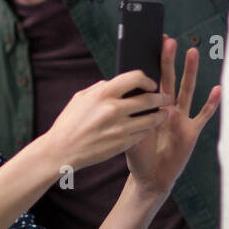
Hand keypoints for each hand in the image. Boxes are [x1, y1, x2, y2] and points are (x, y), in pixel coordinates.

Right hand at [44, 68, 170, 170]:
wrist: (62, 150)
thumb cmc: (69, 122)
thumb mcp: (80, 98)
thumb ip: (101, 88)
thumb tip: (118, 82)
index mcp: (103, 94)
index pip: (135, 78)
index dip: (147, 79)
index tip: (151, 84)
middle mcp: (113, 109)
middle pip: (148, 99)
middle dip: (161, 98)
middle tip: (166, 98)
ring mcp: (120, 128)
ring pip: (151, 118)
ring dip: (160, 115)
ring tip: (164, 113)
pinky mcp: (122, 144)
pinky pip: (143, 133)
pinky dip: (148, 129)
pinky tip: (150, 127)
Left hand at [124, 36, 220, 195]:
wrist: (150, 178)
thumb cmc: (138, 156)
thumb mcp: (129, 135)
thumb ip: (131, 119)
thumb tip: (126, 99)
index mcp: (150, 108)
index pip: (151, 81)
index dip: (151, 65)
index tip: (149, 45)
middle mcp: (167, 109)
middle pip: (169, 80)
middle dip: (169, 60)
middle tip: (169, 40)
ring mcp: (180, 118)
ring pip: (187, 91)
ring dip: (190, 72)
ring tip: (192, 52)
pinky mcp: (191, 131)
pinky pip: (203, 115)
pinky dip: (211, 103)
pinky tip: (218, 89)